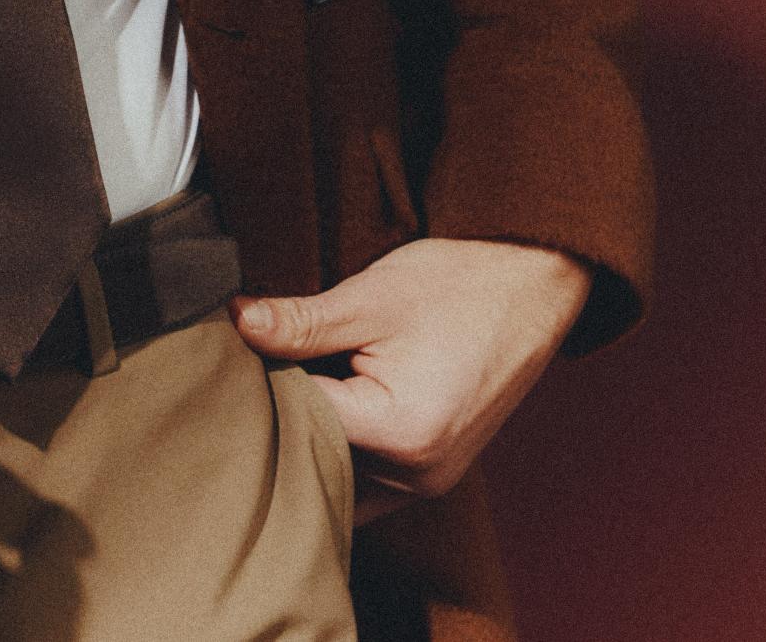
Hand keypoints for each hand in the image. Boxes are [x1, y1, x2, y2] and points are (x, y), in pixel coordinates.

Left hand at [230, 238, 590, 522]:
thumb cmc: (459, 287)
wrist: (529, 285)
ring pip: (340, 470)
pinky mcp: (432, 469)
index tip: (239, 349)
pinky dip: (342, 442)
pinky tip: (328, 396)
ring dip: (313, 431)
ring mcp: (429, 480)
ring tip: (296, 373)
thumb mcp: (369, 298)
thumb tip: (236, 323)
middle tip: (257, 362)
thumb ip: (300, 322)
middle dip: (283, 413)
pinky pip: (368, 473)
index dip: (262, 381)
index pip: (299, 423)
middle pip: (318, 456)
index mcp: (402, 436)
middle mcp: (418, 476)